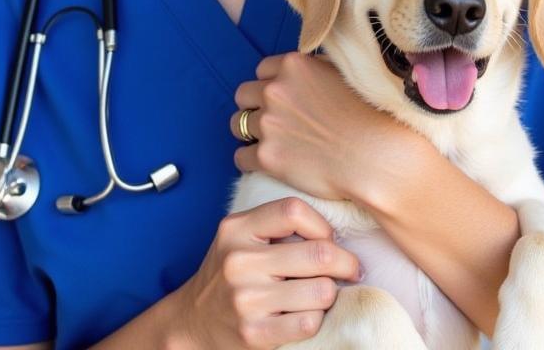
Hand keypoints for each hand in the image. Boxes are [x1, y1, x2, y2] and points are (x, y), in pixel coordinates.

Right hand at [175, 196, 360, 349]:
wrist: (192, 321)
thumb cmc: (228, 273)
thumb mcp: (240, 236)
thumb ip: (276, 224)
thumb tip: (335, 229)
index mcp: (237, 228)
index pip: (294, 210)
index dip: (323, 225)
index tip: (330, 239)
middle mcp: (239, 261)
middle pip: (318, 254)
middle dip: (346, 262)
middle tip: (351, 269)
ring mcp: (246, 299)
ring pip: (321, 291)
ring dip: (330, 294)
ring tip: (322, 292)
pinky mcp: (254, 333)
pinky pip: (309, 323)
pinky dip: (316, 318)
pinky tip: (307, 313)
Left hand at [231, 52, 408, 202]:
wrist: (377, 156)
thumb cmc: (370, 115)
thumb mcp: (344, 72)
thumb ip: (316, 67)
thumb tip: (307, 66)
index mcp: (293, 66)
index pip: (262, 70)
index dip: (272, 84)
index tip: (283, 98)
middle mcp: (275, 90)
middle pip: (244, 95)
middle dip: (255, 106)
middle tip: (274, 120)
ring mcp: (268, 124)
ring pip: (237, 124)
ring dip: (250, 132)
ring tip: (270, 141)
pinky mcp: (266, 158)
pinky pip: (241, 157)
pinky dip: (251, 161)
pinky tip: (268, 163)